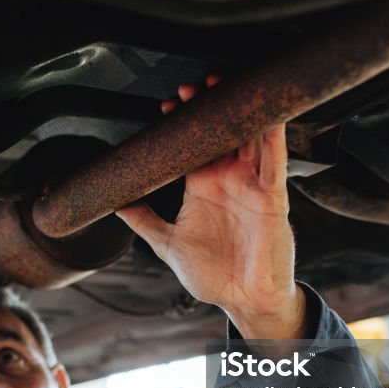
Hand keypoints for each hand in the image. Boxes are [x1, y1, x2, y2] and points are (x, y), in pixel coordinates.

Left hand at [116, 78, 306, 338]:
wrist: (242, 301)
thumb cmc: (213, 275)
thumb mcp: (166, 244)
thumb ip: (142, 220)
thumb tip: (114, 203)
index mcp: (204, 186)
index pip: (194, 143)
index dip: (183, 122)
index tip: (166, 106)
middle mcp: (230, 179)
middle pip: (222, 131)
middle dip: (208, 105)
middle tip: (190, 88)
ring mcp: (252, 184)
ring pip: (248, 136)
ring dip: (237, 110)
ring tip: (221, 86)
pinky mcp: (273, 196)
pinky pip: (274, 160)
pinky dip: (272, 134)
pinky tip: (267, 114)